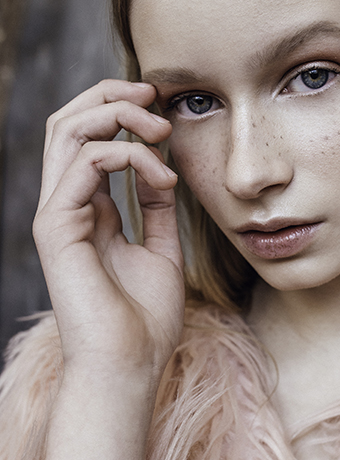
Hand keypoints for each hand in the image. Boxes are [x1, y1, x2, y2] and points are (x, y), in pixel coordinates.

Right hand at [33, 79, 184, 385]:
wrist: (130, 364)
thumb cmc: (144, 318)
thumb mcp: (161, 249)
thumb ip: (155, 207)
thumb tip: (161, 167)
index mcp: (88, 210)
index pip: (91, 140)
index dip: (122, 113)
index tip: (164, 110)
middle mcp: (67, 205)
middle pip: (69, 122)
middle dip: (111, 96)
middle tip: (155, 94)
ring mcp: (57, 213)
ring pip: (67, 129)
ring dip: (117, 113)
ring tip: (160, 125)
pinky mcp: (55, 225)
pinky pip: (84, 163)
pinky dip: (128, 156)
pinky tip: (161, 176)